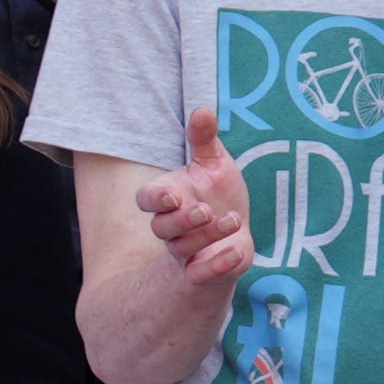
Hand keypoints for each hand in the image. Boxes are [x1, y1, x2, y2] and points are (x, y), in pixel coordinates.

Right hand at [146, 107, 254, 288]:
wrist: (235, 235)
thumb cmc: (219, 195)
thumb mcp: (215, 164)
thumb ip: (204, 140)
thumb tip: (202, 109)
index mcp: (169, 199)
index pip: (146, 200)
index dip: (156, 200)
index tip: (174, 196)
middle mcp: (171, 227)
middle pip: (161, 228)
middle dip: (183, 220)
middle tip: (205, 210)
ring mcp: (186, 251)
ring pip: (183, 248)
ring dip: (208, 235)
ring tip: (232, 219)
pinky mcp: (204, 270)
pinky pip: (201, 274)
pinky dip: (217, 265)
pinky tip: (237, 252)